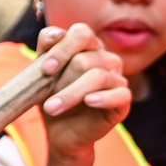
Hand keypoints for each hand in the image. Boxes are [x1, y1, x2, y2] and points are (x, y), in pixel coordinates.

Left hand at [34, 23, 131, 160]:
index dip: (62, 49)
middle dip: (61, 80)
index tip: (46, 69)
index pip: (81, 33)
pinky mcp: (124, 99)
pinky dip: (103, 98)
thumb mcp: (41, 72)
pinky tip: (89, 102)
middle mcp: (105, 58)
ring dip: (70, 94)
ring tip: (51, 109)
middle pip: (85, 59)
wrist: (61, 131)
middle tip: (46, 99)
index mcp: (88, 46)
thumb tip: (56, 34)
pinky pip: (119, 94)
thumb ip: (46, 49)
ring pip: (97, 77)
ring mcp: (117, 77)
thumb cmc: (52, 97)